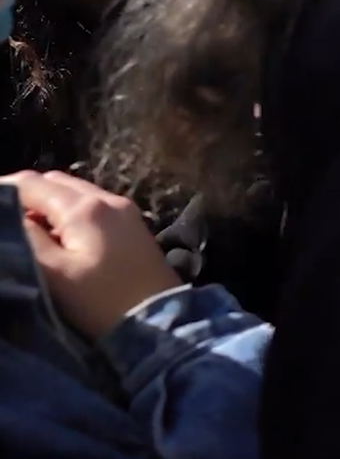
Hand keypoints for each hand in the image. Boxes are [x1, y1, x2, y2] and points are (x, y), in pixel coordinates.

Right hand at [3, 170, 182, 340]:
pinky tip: (57, 237)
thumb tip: (8, 213)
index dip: (3, 190)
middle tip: (3, 220)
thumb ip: (27, 238)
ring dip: (47, 204)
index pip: (32, 184)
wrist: (159, 321)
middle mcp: (107, 198)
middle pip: (55, 182)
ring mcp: (124, 210)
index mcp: (84, 208)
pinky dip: (68, 212)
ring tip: (25, 230)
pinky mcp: (132, 225)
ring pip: (74, 192)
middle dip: (25, 196)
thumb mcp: (53, 273)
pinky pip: (92, 205)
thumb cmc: (100, 301)